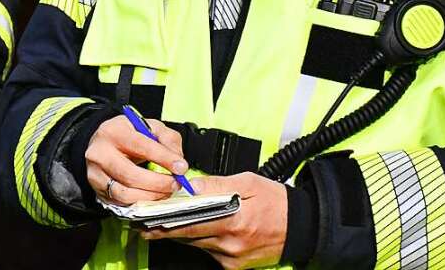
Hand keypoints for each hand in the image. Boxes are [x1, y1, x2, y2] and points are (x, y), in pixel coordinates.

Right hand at [85, 116, 186, 204]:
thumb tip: (178, 162)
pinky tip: (153, 197)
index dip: (164, 159)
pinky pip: (121, 203)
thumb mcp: (149, 127)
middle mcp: (99, 153)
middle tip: (176, 184)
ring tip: (166, 192)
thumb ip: (168, 139)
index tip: (182, 168)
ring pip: (125, 193)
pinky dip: (141, 203)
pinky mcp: (97, 190)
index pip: (141, 146)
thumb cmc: (130, 135)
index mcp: (113, 132)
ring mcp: (96, 174)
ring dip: (151, 196)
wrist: (104, 143)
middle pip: (131, 175)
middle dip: (158, 183)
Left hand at [139, 172, 287, 269]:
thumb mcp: (247, 182)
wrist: (303, 227)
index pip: (188, 222)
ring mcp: (231, 257)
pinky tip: (192, 230)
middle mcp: (229, 243)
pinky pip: (209, 251)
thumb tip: (190, 185)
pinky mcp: (234, 266)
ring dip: (179, 234)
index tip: (145, 216)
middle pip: (187, 236)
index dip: (164, 221)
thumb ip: (216, 185)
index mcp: (232, 220)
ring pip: (196, 244)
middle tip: (142, 222)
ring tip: (158, 223)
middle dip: (163, 229)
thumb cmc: (275, 201)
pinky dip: (199, 240)